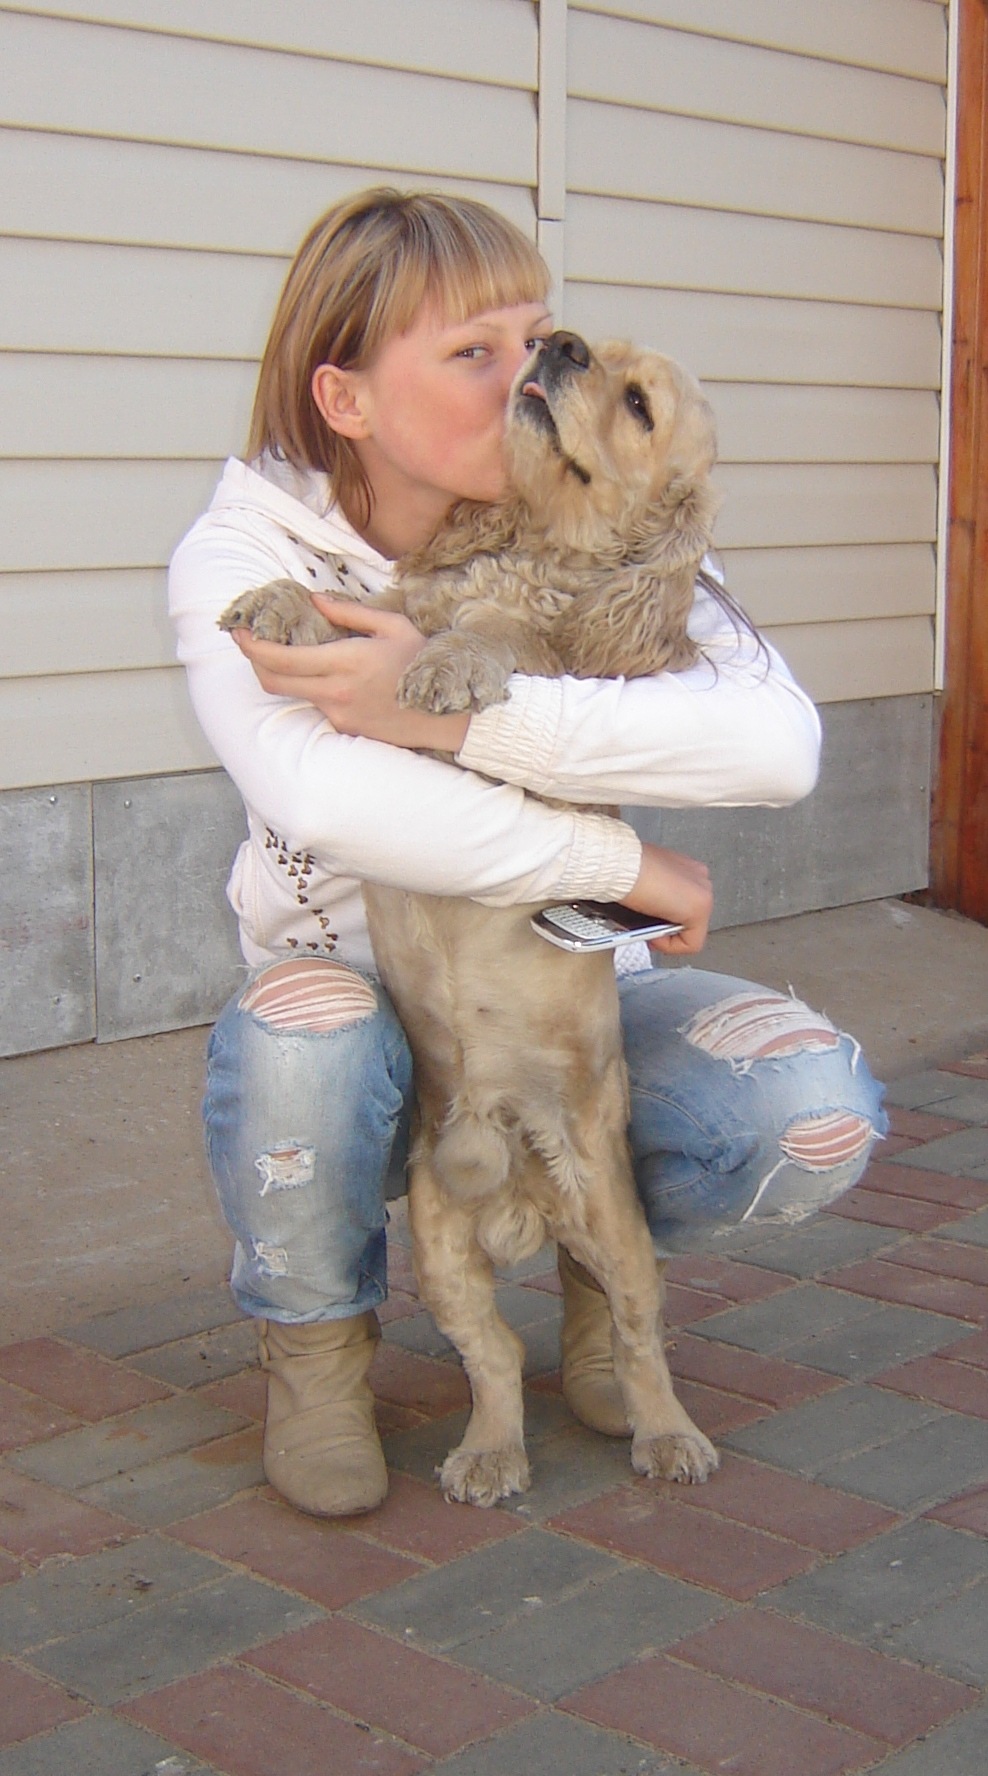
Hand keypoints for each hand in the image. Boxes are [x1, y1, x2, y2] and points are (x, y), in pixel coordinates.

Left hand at [230, 596, 470, 750]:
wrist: (445, 715)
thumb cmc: (421, 663)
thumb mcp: (393, 626)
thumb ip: (349, 612)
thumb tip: (314, 601)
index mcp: (345, 662)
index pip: (280, 659)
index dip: (251, 646)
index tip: (239, 632)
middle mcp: (335, 692)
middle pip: (273, 681)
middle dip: (253, 661)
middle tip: (249, 641)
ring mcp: (338, 714)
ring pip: (293, 694)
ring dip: (283, 674)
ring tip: (287, 653)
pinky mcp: (344, 729)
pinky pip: (317, 706)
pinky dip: (312, 688)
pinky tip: (327, 676)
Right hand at [619, 843, 712, 954]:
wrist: (624, 866)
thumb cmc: (626, 869)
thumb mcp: (646, 879)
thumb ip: (656, 893)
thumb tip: (649, 911)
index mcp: (688, 869)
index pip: (683, 902)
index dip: (664, 917)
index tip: (650, 922)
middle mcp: (700, 879)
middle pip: (689, 918)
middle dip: (667, 927)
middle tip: (648, 931)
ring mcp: (703, 893)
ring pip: (692, 931)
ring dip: (667, 936)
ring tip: (649, 932)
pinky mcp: (699, 910)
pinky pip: (691, 943)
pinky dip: (670, 946)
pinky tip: (654, 936)